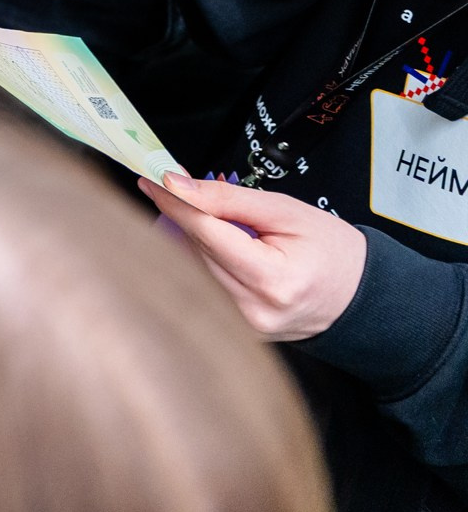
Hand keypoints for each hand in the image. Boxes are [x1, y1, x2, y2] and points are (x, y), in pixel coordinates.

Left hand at [141, 173, 367, 341]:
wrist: (362, 296)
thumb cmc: (333, 252)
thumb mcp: (285, 212)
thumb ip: (227, 199)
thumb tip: (176, 185)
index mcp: (273, 280)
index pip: (205, 234)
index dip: (173, 203)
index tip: (149, 179)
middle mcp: (255, 311)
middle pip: (196, 251)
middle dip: (185, 217)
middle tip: (179, 189)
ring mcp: (246, 328)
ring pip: (194, 270)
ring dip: (193, 240)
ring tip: (217, 222)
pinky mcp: (240, 332)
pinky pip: (205, 287)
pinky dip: (203, 262)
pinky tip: (220, 248)